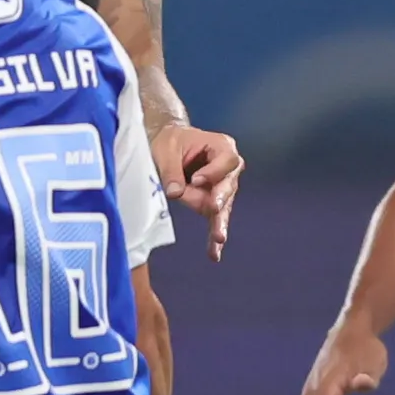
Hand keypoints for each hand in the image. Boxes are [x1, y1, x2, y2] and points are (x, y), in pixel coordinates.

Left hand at [154, 123, 243, 260]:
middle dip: (219, 199)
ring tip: (217, 239)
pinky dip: (212, 237)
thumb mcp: (166, 149)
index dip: (214, 172)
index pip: (226, 161)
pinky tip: (214, 253)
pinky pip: (214, 219)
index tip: (198, 181)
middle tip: (214, 209)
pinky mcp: (213, 203)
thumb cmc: (170, 141)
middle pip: (227, 186)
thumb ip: (172, 170)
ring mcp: (222, 187)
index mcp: (222, 146)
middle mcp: (228, 168)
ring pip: (221, 207)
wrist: (168, 145)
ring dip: (217, 223)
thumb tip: (175, 192)